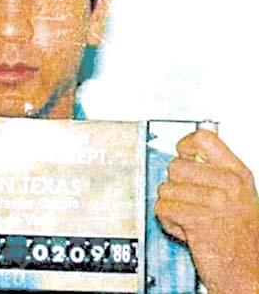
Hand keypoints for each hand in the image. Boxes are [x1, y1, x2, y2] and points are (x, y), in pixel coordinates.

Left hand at [155, 129, 258, 293]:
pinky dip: (168, 221)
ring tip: (190, 218)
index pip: (203, 138)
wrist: (250, 272)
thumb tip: (183, 155)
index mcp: (237, 173)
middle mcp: (227, 184)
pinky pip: (162, 208)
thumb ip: (214, 173)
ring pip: (165, 189)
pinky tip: (186, 229)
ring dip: (171, 206)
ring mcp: (213, 201)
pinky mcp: (197, 219)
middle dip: (175, 185)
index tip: (183, 156)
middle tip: (189, 201)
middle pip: (175, 165)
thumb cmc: (240, 236)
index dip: (185, 146)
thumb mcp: (237, 195)